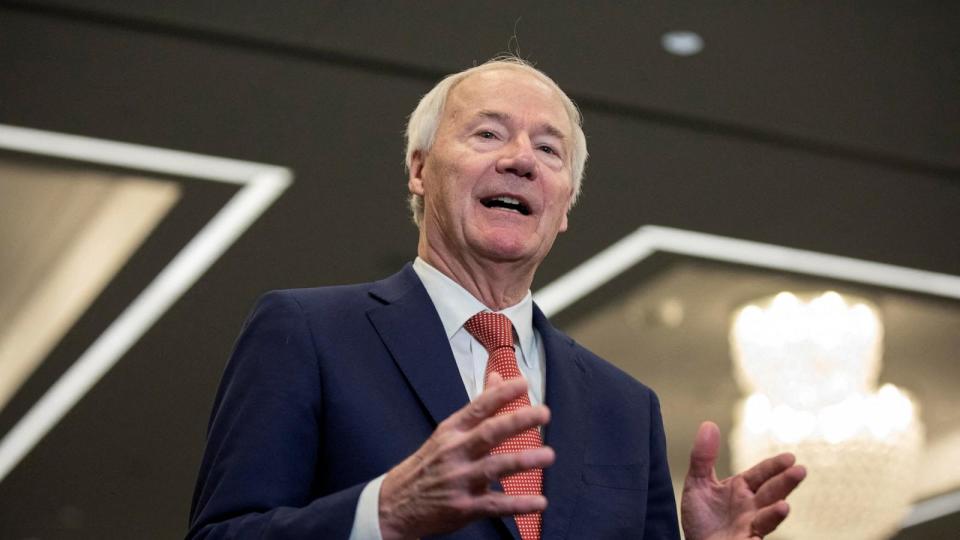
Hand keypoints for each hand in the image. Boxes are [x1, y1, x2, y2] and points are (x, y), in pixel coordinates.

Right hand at [378, 373, 554, 539]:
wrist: (397, 504)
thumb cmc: (429, 463)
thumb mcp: (447, 432)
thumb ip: (478, 407)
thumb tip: (498, 377)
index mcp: (452, 431)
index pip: (478, 408)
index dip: (501, 394)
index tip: (524, 383)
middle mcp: (455, 452)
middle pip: (489, 433)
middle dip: (517, 421)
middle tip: (543, 413)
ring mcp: (459, 480)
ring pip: (495, 467)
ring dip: (523, 461)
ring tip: (548, 455)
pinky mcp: (464, 507)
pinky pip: (496, 505)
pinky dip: (519, 505)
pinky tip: (539, 501)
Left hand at [680, 422, 805, 539]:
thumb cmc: (702, 517)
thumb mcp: (698, 483)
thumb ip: (703, 457)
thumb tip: (709, 423)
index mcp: (743, 489)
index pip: (762, 474)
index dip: (774, 466)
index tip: (789, 457)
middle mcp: (752, 507)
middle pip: (771, 493)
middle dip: (785, 483)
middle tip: (800, 470)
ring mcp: (750, 526)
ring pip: (767, 519)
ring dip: (776, 514)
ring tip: (784, 506)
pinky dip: (756, 539)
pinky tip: (756, 538)